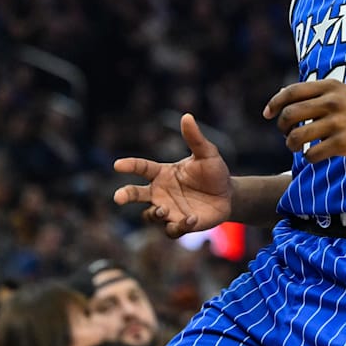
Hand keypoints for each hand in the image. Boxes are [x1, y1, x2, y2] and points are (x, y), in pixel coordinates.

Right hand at [113, 113, 232, 236]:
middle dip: (125, 195)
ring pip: (150, 215)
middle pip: (135, 194)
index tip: (117, 165)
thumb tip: (187, 116)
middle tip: (118, 197)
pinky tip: (191, 218)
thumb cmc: (214, 172)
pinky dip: (178, 225)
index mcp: (162, 173)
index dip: (130, 165)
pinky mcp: (180, 224)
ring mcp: (169, 210)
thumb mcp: (207, 153)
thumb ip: (194, 138)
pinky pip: (171, 229)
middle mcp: (160, 192)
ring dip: (154, 213)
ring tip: (162, 209)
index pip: (142, 168)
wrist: (228, 195)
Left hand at [264, 80, 345, 161]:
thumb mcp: (344, 92)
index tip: (267, 114)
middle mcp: (333, 102)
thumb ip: (317, 93)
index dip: (274, 104)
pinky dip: (307, 157)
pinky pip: (312, 153)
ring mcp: (338, 123)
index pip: (291, 92)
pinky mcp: (344, 143)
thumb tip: (282, 96)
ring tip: (296, 147)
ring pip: (297, 136)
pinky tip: (313, 156)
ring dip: (291, 144)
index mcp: (331, 87)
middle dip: (282, 127)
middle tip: (286, 134)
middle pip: (290, 114)